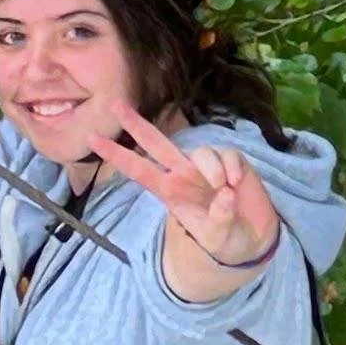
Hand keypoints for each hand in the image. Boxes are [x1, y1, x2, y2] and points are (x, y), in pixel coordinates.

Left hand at [94, 107, 279, 269]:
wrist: (253, 240)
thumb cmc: (225, 240)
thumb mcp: (219, 239)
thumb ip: (220, 220)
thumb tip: (224, 194)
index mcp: (171, 192)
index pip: (138, 170)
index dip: (116, 155)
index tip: (91, 139)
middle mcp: (184, 173)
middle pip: (156, 143)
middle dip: (135, 123)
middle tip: (115, 105)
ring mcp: (207, 166)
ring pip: (201, 151)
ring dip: (212, 168)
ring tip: (224, 188)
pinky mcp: (233, 162)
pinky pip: (228, 154)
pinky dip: (232, 167)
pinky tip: (238, 183)